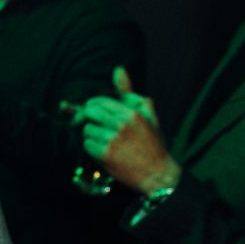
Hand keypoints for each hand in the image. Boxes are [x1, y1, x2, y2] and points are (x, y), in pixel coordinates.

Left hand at [73, 67, 179, 194]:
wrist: (157, 174)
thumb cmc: (152, 143)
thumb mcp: (146, 115)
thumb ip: (129, 93)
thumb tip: (118, 69)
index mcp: (132, 113)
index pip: (99, 101)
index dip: (94, 107)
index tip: (97, 113)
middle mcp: (121, 124)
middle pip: (88, 112)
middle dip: (89, 118)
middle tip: (97, 125)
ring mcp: (112, 140)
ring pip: (86, 129)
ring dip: (92, 135)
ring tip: (105, 140)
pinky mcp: (105, 154)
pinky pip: (86, 144)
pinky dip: (92, 148)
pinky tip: (104, 151)